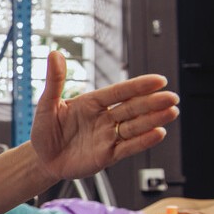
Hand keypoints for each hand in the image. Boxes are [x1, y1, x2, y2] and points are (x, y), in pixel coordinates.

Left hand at [30, 52, 179, 179]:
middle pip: (132, 108)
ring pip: (134, 127)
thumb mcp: (46, 104)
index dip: (138, 87)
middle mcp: (104, 118)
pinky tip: (158, 133)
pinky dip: (142, 141)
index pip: (119, 92)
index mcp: (91, 103)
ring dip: (153, 120)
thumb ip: (54, 81)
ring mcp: (107, 136)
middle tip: (171, 97)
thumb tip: (55, 54)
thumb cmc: (43, 131)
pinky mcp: (107, 155)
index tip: (158, 80)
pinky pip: (127, 147)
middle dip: (152, 103)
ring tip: (171, 113)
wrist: (41, 160)